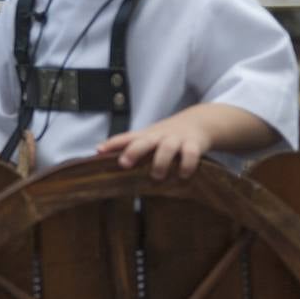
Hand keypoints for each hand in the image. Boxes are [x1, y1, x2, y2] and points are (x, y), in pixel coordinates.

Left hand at [97, 116, 212, 179]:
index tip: (99, 150)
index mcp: (147, 136)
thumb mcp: (149, 138)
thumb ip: (131, 147)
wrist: (199, 122)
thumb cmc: (167, 135)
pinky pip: (190, 154)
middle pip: (144, 141)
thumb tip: (103, 157)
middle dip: (133, 151)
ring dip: (160, 162)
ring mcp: (177, 139)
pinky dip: (186, 165)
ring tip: (156, 176)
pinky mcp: (194, 144)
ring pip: (167, 148)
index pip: (126, 138)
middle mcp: (159, 136)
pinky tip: (183, 175)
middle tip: (124, 164)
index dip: (112, 143)